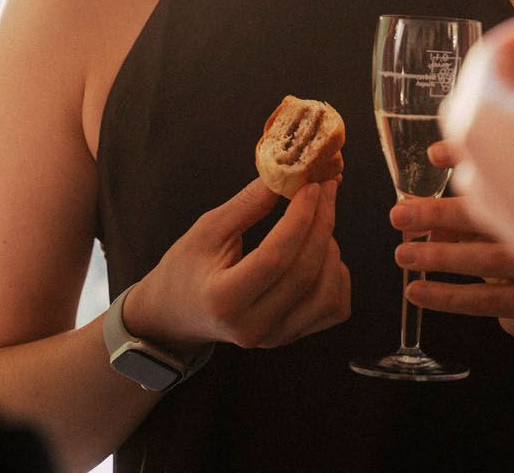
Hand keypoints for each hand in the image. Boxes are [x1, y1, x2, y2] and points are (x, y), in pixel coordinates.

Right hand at [120, 178, 349, 356]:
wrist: (177, 313)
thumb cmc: (187, 268)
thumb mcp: (207, 230)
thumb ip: (248, 205)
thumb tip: (287, 176)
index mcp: (223, 299)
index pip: (274, 258)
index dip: (300, 218)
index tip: (311, 186)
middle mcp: (252, 327)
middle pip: (304, 273)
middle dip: (322, 223)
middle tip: (325, 189)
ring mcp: (275, 337)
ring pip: (328, 295)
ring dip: (330, 250)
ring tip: (314, 224)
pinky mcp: (291, 337)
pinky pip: (334, 307)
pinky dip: (336, 275)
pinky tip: (319, 254)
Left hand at [390, 142, 513, 368]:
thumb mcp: (506, 215)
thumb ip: (475, 195)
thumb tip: (429, 174)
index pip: (504, 173)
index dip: (467, 160)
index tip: (434, 156)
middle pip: (491, 217)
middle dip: (441, 214)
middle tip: (400, 214)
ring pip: (487, 260)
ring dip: (440, 256)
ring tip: (402, 254)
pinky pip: (487, 300)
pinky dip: (448, 296)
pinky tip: (417, 292)